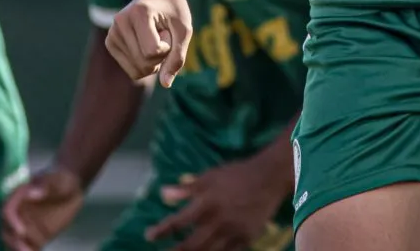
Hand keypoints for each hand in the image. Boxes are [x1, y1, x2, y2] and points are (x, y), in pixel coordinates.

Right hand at [1, 166, 85, 250]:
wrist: (71, 190)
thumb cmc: (63, 181)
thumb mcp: (58, 180)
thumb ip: (45, 185)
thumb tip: (33, 192)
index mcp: (18, 197)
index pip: (8, 211)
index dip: (12, 222)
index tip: (22, 231)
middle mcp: (17, 213)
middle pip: (7, 229)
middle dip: (13, 241)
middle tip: (25, 249)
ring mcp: (24, 226)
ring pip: (14, 241)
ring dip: (17, 248)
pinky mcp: (33, 236)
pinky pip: (28, 247)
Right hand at [106, 0, 191, 86]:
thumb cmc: (173, 10)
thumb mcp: (184, 29)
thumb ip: (178, 56)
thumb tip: (165, 84)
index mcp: (138, 14)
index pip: (153, 51)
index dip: (167, 47)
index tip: (168, 30)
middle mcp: (120, 23)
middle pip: (144, 63)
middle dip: (161, 56)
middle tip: (162, 33)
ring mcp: (112, 33)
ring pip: (137, 70)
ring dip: (153, 61)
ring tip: (153, 37)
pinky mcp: (110, 43)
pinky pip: (131, 70)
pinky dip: (144, 63)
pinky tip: (145, 44)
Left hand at [146, 160, 288, 250]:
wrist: (270, 177)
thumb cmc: (237, 174)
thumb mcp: (210, 176)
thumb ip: (186, 188)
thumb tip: (162, 194)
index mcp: (207, 204)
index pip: (177, 222)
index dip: (160, 231)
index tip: (148, 236)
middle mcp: (218, 222)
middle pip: (190, 246)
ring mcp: (233, 232)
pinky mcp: (246, 238)